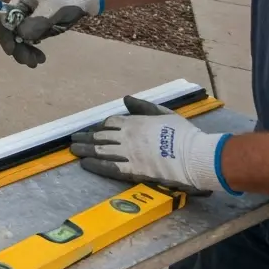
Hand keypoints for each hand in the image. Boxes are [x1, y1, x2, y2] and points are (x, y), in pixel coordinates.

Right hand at [0, 0, 102, 66]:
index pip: (3, 19)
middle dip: (18, 47)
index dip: (4, 35)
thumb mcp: (52, 10)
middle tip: (29, 62)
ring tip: (37, 62)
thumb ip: (36, 22)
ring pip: (18, 38)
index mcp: (19, 0)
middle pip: (10, 31)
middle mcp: (18, 9)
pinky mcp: (33, 26)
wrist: (81, 0)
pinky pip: (27, 40)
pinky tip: (40, 57)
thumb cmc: (66, 1)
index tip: (11, 50)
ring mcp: (26, 18)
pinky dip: (32, 50)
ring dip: (25, 51)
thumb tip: (21, 35)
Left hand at [70, 96, 234, 194]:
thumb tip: (126, 98)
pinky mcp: (133, 170)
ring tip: (74, 150)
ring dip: (85, 150)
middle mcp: (128, 136)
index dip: (99, 127)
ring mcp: (129, 153)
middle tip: (74, 140)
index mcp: (135, 122)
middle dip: (86, 138)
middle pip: (101, 136)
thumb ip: (144, 107)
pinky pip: (110, 167)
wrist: (195, 154)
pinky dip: (96, 165)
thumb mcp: (164, 113)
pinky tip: (85, 164)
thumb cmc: (183, 133)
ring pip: (101, 150)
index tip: (92, 130)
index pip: (111, 123)